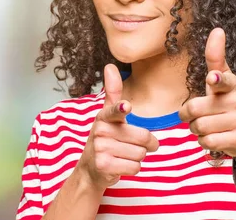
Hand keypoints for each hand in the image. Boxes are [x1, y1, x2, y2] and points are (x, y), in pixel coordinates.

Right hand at [76, 64, 159, 191]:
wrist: (91, 169)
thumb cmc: (106, 139)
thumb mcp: (107, 115)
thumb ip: (112, 92)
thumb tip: (110, 66)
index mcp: (104, 117)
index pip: (114, 111)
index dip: (121, 109)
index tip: (126, 106)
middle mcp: (100, 131)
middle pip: (143, 138)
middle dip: (145, 145)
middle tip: (131, 145)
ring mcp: (101, 149)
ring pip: (141, 153)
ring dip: (137, 157)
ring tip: (123, 155)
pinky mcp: (104, 166)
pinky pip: (135, 167)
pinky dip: (133, 168)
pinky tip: (120, 166)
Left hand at [178, 28, 235, 165]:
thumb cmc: (231, 105)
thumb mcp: (225, 82)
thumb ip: (216, 59)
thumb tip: (217, 30)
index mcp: (232, 84)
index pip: (223, 80)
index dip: (216, 80)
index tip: (212, 79)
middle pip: (194, 109)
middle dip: (190, 116)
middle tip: (202, 116)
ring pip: (199, 127)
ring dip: (198, 130)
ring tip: (212, 127)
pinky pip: (206, 142)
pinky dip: (206, 142)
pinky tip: (217, 138)